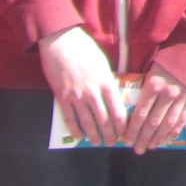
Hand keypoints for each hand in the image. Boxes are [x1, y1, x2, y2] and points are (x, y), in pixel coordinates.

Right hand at [39, 26, 124, 146]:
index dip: (122, 127)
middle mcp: (93, 93)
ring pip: (87, 123)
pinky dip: (75, 130)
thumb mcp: (104, 64)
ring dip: (94, 135)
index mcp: (107, 83)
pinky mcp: (62, 97)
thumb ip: (109, 82)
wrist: (61, 42)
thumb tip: (113, 97)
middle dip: (110, 135)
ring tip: (98, 143)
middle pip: (104, 121)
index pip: (118, 112)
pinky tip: (79, 137)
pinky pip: (69, 118)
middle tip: (112, 143)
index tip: (124, 134)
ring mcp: (76, 97)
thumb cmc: (85, 50)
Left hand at [122, 64, 185, 153]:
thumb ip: (144, 84)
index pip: (140, 114)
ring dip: (157, 139)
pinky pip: (181, 121)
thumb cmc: (170, 56)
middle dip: (143, 138)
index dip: (132, 129)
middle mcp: (167, 95)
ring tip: (150, 147)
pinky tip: (165, 140)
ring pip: (167, 125)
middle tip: (136, 149)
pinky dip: (172, 133)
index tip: (126, 139)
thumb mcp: (152, 66)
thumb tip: (130, 102)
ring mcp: (181, 99)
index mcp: (153, 85)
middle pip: (152, 123)